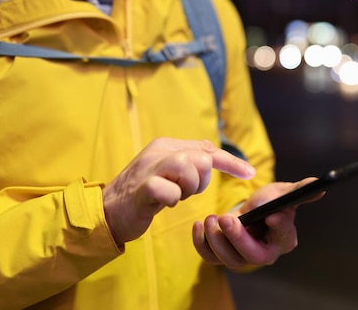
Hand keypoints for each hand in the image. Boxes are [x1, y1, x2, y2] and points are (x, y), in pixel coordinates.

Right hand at [101, 137, 254, 245]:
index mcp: (166, 146)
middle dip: (201, 181)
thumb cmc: (143, 195)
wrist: (107, 212)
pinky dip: (172, 200)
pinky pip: (169, 190)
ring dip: (188, 188)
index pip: (207, 148)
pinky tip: (163, 203)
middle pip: (201, 158)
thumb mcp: (168, 173)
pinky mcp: (141, 188)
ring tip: (175, 196)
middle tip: (185, 192)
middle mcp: (158, 152)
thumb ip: (188, 163)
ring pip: (188, 166)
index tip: (249, 172)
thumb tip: (213, 157)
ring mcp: (149, 168)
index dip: (231, 161)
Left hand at [191, 178, 323, 268]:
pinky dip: (201, 244)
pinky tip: (198, 225)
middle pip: (253, 255)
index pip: (284, 235)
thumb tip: (319, 186)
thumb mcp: (283, 192)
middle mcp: (266, 252)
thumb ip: (299, 190)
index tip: (271, 215)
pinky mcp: (224, 256)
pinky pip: (211, 258)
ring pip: (230, 260)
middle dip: (238, 238)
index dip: (279, 227)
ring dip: (217, 241)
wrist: (251, 212)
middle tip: (226, 219)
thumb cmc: (270, 203)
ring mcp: (243, 257)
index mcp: (285, 237)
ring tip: (210, 218)